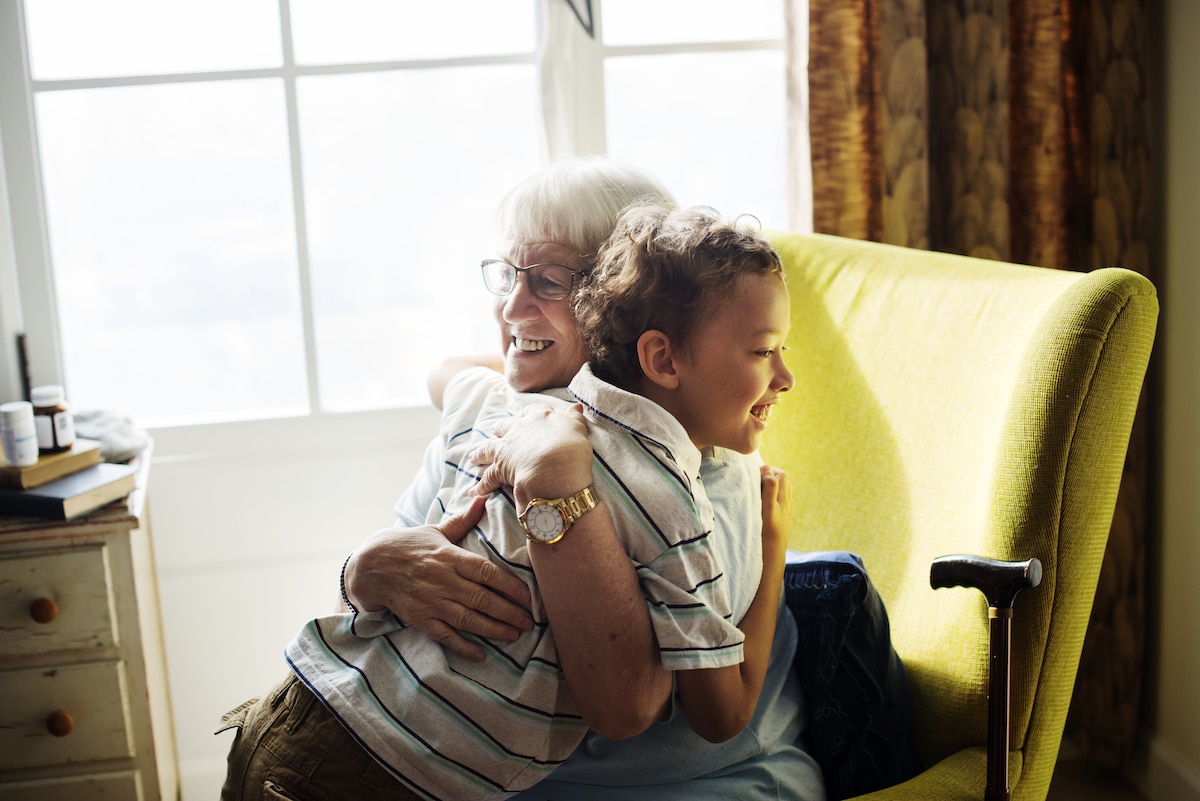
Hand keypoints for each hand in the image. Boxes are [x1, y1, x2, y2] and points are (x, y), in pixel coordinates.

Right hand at [344, 496, 533, 661]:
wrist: (370, 566)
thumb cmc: (407, 546)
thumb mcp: (435, 531)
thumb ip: (462, 521)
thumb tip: (483, 499)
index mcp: (449, 557)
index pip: (485, 571)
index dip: (508, 584)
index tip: (527, 596)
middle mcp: (442, 580)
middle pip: (480, 598)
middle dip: (508, 612)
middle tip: (529, 622)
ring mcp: (430, 601)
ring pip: (466, 619)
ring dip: (493, 629)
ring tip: (514, 635)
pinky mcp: (419, 618)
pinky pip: (444, 635)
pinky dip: (462, 646)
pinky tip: (480, 653)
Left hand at [470, 403, 593, 505]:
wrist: (556, 470)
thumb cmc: (570, 449)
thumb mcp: (578, 428)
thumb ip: (574, 417)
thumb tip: (576, 407)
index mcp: (539, 417)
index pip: (530, 412)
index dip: (526, 415)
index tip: (524, 417)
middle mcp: (519, 430)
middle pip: (504, 427)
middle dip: (500, 429)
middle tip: (495, 431)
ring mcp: (507, 449)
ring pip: (488, 449)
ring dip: (480, 453)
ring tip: (474, 457)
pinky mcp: (500, 469)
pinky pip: (487, 478)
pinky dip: (481, 486)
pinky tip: (475, 491)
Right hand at [759, 464, 791, 565]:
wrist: (773, 555)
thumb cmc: (767, 531)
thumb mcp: (767, 508)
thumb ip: (769, 488)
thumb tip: (767, 469)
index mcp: (783, 498)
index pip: (781, 475)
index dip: (769, 470)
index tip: (755, 474)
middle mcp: (787, 504)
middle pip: (784, 481)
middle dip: (772, 476)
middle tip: (756, 479)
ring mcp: (787, 512)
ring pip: (784, 492)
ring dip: (774, 486)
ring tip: (760, 489)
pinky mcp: (784, 520)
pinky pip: (783, 502)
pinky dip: (775, 497)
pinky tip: (766, 503)